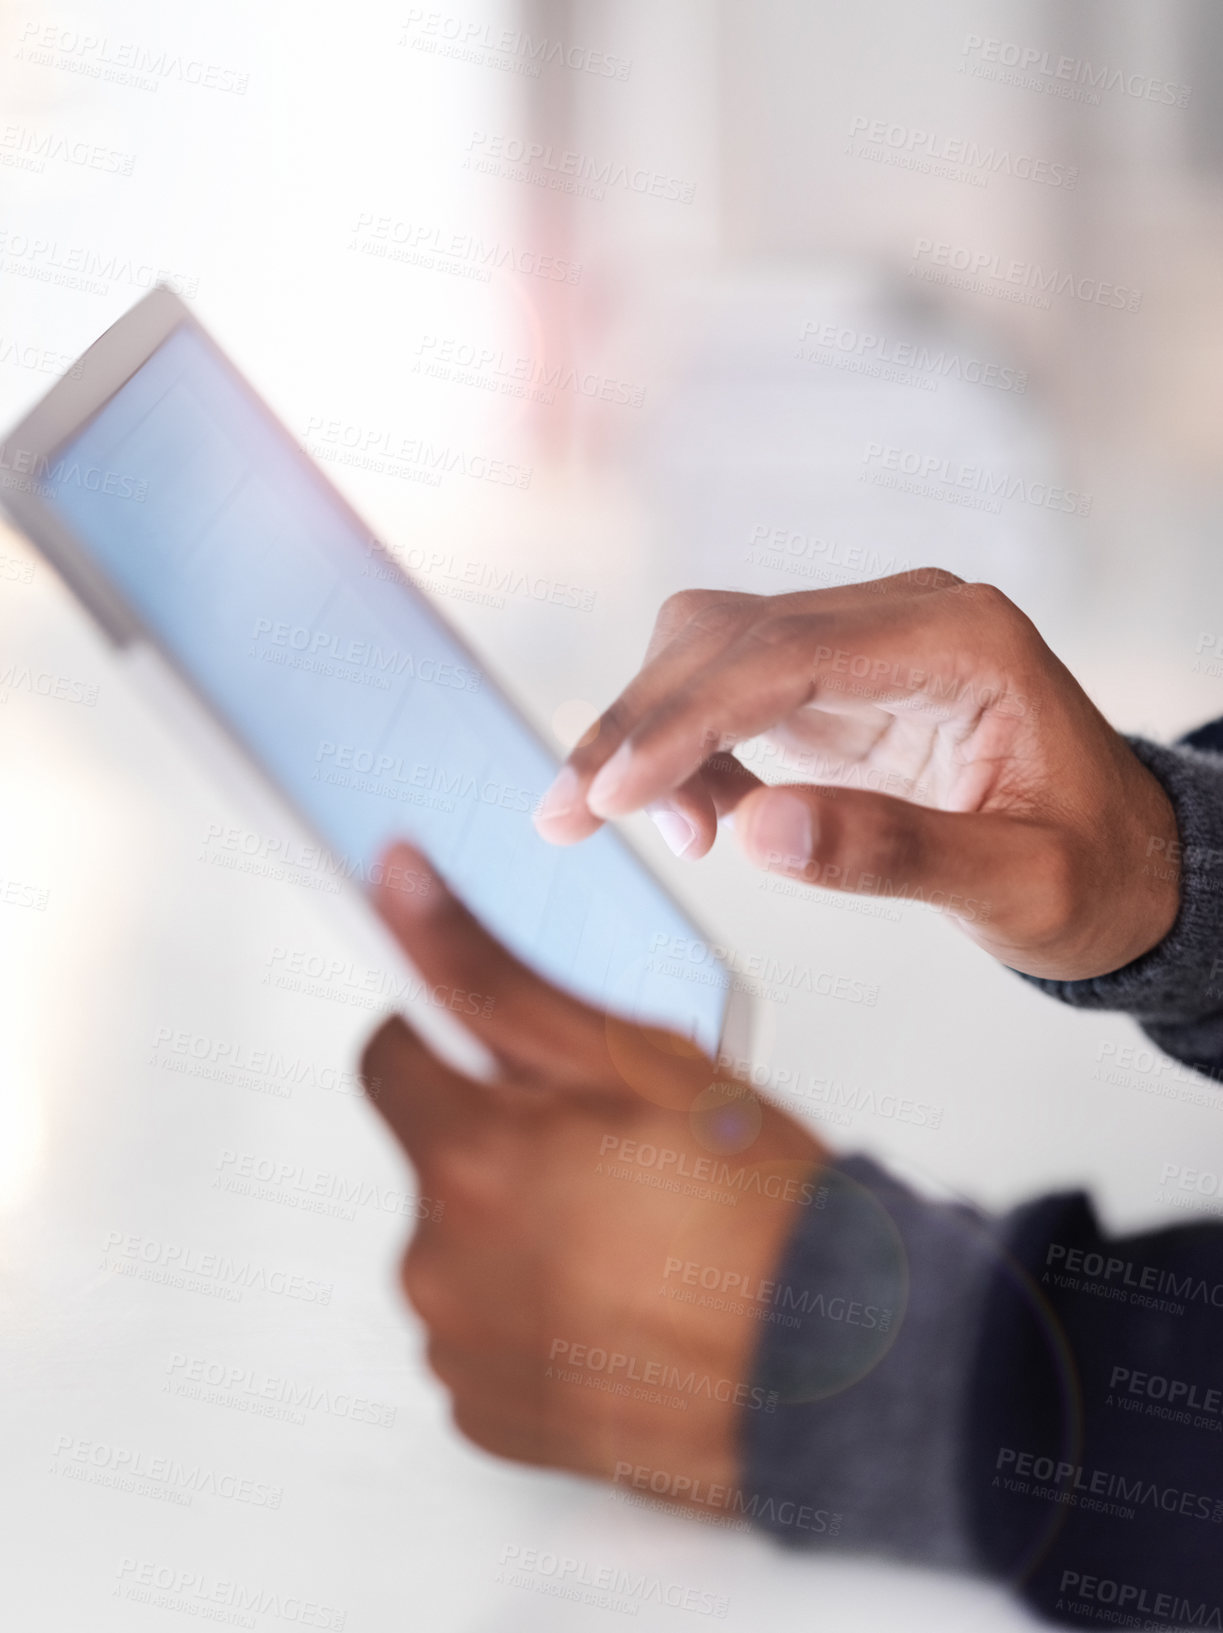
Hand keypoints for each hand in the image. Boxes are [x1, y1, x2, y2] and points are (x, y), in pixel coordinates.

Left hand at [361, 844, 828, 1496]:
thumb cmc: (752, 1211)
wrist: (826, 1367)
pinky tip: (612, 1298)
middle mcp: (439, 1263)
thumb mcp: (632, 1055)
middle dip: (501, 1140)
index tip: (505, 1058)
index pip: (390, 1056)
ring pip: (461, 1244)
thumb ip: (495, 972)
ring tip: (625, 1233)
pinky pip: (481, 1330)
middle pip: (435, 1155)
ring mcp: (461, 1346)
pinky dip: (529, 1310)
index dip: (454, 1042)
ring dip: (518, 1228)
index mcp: (468, 1159)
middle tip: (608, 1151)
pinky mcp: (489, 1413)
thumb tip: (404, 889)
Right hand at [533, 571, 1179, 981]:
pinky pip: (729, 693)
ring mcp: (864, 643)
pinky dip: (689, 752)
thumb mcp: (1019, 887)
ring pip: (711, 650)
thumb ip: (894, 854)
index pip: (783, 653)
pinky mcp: (837, 680)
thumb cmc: (1092, 876)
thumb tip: (756, 832)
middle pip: (726, 634)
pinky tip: (703, 818)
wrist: (1127, 865)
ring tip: (672, 838)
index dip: (683, 719)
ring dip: (655, 734)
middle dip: (638, 723)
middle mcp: (904, 619)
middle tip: (569, 817)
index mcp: (960, 642)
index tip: (606, 791)